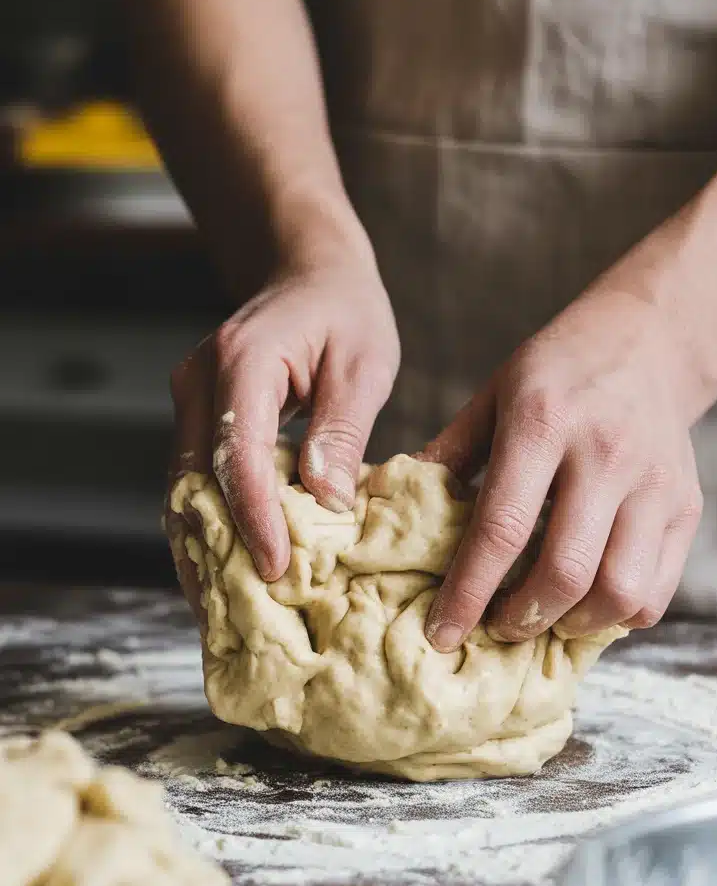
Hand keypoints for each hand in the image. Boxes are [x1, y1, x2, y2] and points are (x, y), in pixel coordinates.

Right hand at [165, 261, 399, 590]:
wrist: (308, 271)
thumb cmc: (344, 311)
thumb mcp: (363, 364)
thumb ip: (341, 430)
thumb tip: (327, 501)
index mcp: (241, 362)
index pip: (238, 455)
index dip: (256, 518)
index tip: (277, 567)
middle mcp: (199, 382)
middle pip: (194, 481)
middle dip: (215, 549)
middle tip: (237, 614)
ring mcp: (190, 399)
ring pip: (184, 487)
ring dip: (203, 545)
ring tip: (225, 607)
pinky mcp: (198, 416)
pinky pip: (195, 478)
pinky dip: (210, 522)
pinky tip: (228, 564)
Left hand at [422, 287, 702, 649]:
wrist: (647, 340)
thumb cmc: (557, 373)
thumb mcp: (492, 395)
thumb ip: (449, 454)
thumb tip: (395, 513)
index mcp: (544, 423)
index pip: (502, 528)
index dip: (468, 593)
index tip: (440, 634)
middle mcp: (606, 454)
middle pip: (565, 572)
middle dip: (521, 619)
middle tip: (496, 626)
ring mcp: (655, 483)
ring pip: (620, 591)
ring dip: (573, 624)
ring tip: (544, 618)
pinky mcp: (687, 506)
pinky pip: (657, 590)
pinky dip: (618, 616)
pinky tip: (587, 604)